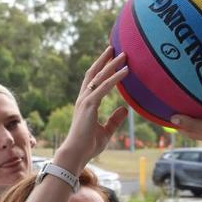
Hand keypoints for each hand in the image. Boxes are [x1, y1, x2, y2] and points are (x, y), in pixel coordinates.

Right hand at [55, 47, 128, 173]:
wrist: (76, 154)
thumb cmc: (88, 146)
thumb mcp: (106, 131)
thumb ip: (115, 120)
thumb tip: (125, 109)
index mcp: (86, 104)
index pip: (93, 81)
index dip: (101, 69)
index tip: (110, 58)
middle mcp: (83, 99)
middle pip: (94, 73)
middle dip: (104, 60)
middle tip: (114, 48)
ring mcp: (85, 101)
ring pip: (99, 77)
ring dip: (112, 64)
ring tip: (124, 54)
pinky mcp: (89, 105)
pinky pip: (104, 87)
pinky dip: (115, 78)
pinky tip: (125, 71)